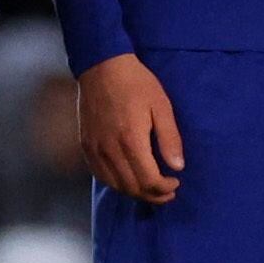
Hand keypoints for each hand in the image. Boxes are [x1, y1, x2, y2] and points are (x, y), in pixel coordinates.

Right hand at [79, 52, 183, 203]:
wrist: (101, 66)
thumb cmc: (136, 83)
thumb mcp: (162, 105)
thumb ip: (170, 138)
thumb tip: (178, 167)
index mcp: (131, 140)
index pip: (148, 181)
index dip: (164, 189)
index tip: (176, 182)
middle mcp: (110, 149)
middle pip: (132, 188)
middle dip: (153, 195)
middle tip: (168, 192)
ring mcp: (95, 149)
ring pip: (115, 185)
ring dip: (135, 193)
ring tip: (151, 189)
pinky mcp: (86, 146)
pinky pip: (100, 176)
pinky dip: (116, 184)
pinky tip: (128, 179)